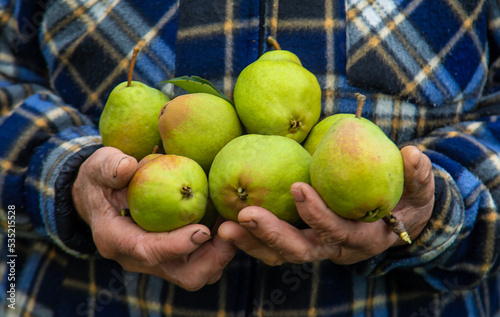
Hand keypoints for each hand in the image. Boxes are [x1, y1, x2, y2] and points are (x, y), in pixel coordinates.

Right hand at [72, 147, 236, 290]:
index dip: (176, 245)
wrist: (99, 196)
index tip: (202, 231)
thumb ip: (110, 167)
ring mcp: (157, 261)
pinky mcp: (172, 257)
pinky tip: (226, 220)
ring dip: (221, 254)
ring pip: (197, 274)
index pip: (148, 251)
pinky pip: (202, 263)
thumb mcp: (99, 166)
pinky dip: (219, 248)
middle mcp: (137, 259)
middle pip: (182, 275)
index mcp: (116, 240)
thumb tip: (128, 167)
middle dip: (212, 258)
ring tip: (233, 223)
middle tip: (231, 228)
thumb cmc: (101, 179)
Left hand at [217, 145, 433, 265]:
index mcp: (363, 238)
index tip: (298, 187)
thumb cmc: (406, 200)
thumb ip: (418, 176)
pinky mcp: (302, 239)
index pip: (338, 231)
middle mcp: (336, 249)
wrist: (395, 218)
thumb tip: (413, 155)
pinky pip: (273, 246)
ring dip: (252, 242)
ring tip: (225, 226)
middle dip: (272, 235)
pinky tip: (228, 222)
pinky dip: (251, 238)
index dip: (319, 214)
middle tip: (244, 214)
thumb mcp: (419, 190)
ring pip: (281, 254)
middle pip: (301, 250)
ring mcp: (316, 247)